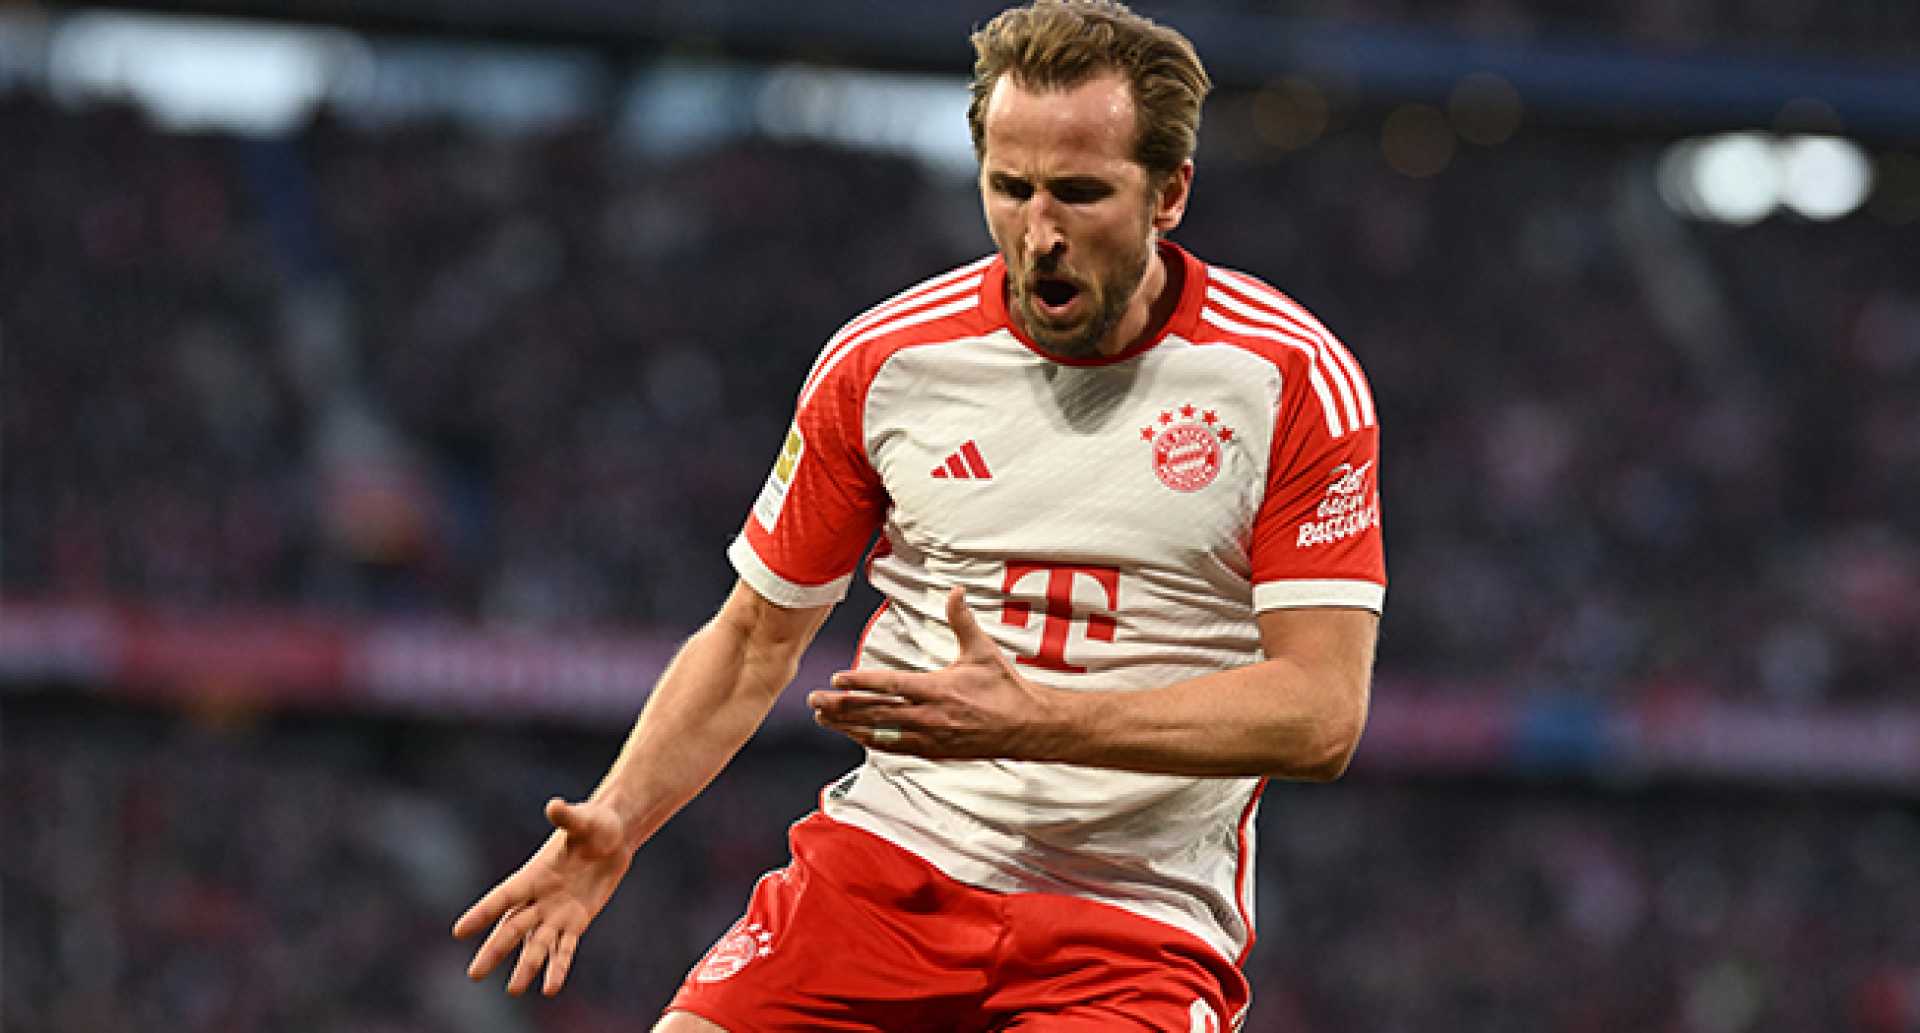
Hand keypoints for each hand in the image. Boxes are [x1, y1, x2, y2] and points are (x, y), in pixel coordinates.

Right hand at [452, 797, 633, 995]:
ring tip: (513, 991)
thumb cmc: (595, 823)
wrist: (614, 836)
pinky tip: (550, 988)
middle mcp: (539, 898)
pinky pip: (565, 949)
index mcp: (533, 874)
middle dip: (494, 951)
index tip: (459, 931)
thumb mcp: (584, 819)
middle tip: (474, 975)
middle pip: (512, 928)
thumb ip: (567, 818)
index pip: (504, 897)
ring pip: (536, 945)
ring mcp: (556, 913)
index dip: (483, 913)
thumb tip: (555, 806)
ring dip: (526, 967)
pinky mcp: (576, 922)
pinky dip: (558, 968)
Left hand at [809, 585, 1067, 759]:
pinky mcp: (933, 751)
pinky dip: (870, 741)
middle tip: (814, 700)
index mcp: (938, 689)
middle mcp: (928, 716)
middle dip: (841, 706)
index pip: (889, 685)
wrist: (1027, 727)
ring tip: (823, 718)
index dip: (860, 682)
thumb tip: (955, 591)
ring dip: (848, 725)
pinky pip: (894, 747)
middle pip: (875, 712)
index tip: (836, 679)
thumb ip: (962, 621)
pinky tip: (854, 736)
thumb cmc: (1005, 688)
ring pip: (879, 733)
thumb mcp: (983, 650)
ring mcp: (929, 737)